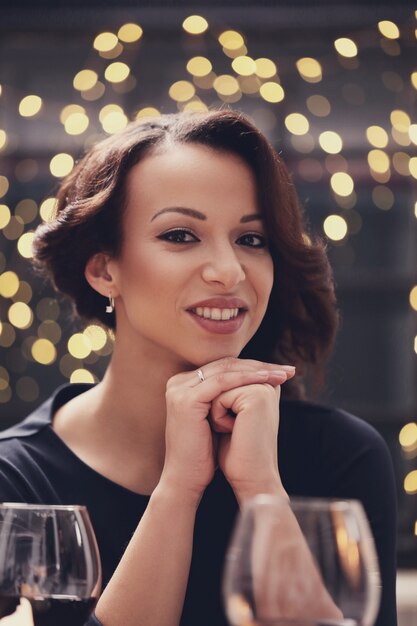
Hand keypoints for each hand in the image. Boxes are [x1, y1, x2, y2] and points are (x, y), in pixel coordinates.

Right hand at [160, 358, 292, 503]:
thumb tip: (262, 379)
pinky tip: (265, 380)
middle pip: (226, 365)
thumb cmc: (206, 454)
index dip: (254, 367)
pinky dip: (246, 379)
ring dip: (257, 371)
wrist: (186, 479)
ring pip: (226, 370)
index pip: (225, 367)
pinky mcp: (186, 399)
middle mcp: (179, 382)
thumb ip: (230, 396)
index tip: (281, 371)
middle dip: (259, 366)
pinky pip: (222, 383)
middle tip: (287, 370)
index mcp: (185, 384)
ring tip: (282, 375)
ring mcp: (180, 389)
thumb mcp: (219, 418)